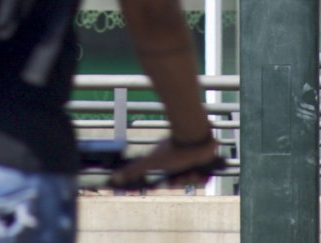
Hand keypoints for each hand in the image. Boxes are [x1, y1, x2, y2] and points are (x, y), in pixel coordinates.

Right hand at [108, 135, 222, 189]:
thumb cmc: (173, 150)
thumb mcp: (152, 163)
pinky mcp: (207, 161)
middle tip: (183, 176)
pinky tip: (200, 172)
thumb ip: (134, 170)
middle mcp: (182, 161)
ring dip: (193, 179)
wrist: (194, 137)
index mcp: (170, 162)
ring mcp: (195, 160)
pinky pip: (206, 175)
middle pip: (183, 180)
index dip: (171, 183)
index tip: (170, 182)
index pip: (170, 179)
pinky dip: (203, 176)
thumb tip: (114, 178)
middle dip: (183, 182)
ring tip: (193, 172)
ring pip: (194, 179)